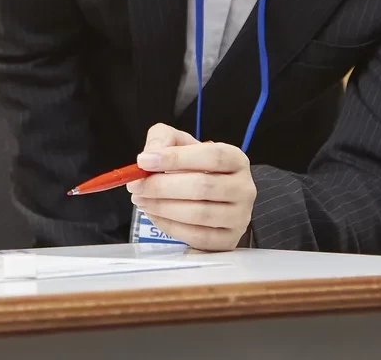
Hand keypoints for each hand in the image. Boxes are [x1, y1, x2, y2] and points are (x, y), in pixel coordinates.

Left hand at [126, 124, 255, 251]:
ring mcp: (239, 217)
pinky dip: (169, 226)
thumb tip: (149, 156)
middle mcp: (244, 188)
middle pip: (203, 187)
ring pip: (198, 214)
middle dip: (162, 186)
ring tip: (141, 199)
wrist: (213, 198)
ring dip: (162, 207)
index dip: (176, 158)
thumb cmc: (195, 168)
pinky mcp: (229, 240)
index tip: (144, 161)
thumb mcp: (180, 143)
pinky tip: (154, 214)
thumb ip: (163, 139)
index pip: (211, 156)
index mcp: (236, 159)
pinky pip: (196, 236)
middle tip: (136, 186)